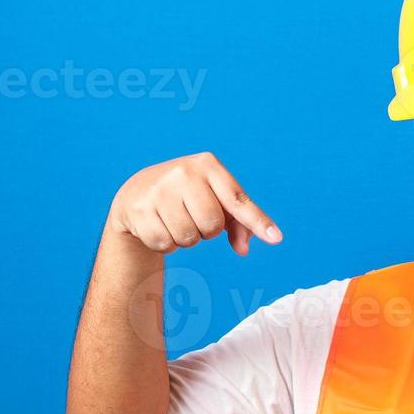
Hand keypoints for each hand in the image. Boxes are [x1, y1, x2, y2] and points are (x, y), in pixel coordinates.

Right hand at [108, 151, 281, 255]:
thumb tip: (243, 249)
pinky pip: (166, 244)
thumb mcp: (216, 199)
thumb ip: (239, 222)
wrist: (137, 192)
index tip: (276, 239)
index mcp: (208, 165)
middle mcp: (183, 172)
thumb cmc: (189, 196)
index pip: (238, 200)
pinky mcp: (139, 209)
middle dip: (207, 231)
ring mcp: (159, 190)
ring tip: (175, 219)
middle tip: (194, 216)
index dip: (258, 221)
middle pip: (212, 226)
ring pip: (189, 238)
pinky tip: (159, 225)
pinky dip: (166, 244)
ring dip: (186, 239)